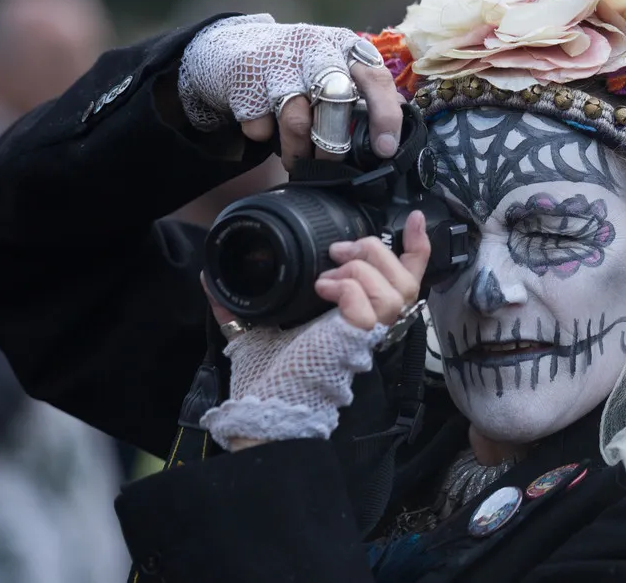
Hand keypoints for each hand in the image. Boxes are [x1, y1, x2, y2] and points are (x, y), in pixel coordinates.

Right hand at [178, 14, 403, 169]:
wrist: (238, 44)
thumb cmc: (300, 67)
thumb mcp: (337, 69)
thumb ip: (365, 96)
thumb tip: (392, 139)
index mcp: (346, 47)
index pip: (376, 79)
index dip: (385, 115)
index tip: (385, 149)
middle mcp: (316, 47)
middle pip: (335, 100)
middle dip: (334, 145)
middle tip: (332, 165)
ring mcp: (279, 58)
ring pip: (296, 119)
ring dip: (297, 150)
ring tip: (297, 159)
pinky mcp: (246, 74)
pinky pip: (259, 123)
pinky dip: (263, 134)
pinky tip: (266, 128)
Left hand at [199, 211, 430, 450]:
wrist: (268, 404)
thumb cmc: (268, 377)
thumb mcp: (256, 326)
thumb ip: (239, 301)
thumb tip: (209, 277)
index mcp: (361, 316)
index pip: (407, 279)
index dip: (417, 247)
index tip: (416, 219)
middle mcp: (374, 325)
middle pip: (406, 278)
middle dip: (373, 250)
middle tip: (337, 251)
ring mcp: (370, 332)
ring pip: (397, 286)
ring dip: (359, 269)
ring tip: (326, 276)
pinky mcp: (361, 336)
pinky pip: (370, 300)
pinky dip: (345, 286)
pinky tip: (320, 290)